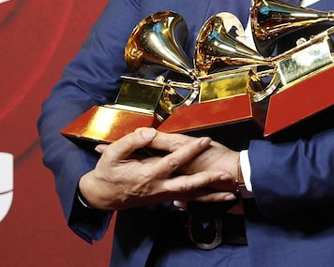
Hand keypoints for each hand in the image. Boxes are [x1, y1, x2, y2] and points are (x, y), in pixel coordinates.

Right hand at [78, 128, 237, 210]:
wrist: (101, 196)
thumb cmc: (107, 173)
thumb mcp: (112, 154)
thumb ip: (132, 141)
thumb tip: (150, 132)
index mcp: (147, 174)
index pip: (173, 161)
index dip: (189, 150)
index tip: (204, 140)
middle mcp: (158, 187)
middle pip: (187, 185)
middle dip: (208, 179)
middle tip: (225, 173)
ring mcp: (162, 195)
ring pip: (190, 196)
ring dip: (210, 195)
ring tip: (231, 192)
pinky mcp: (163, 199)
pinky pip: (186, 200)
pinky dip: (202, 200)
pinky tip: (216, 199)